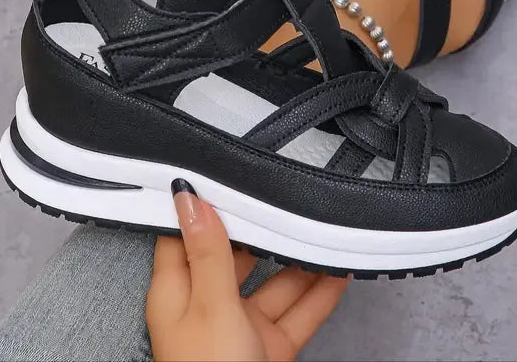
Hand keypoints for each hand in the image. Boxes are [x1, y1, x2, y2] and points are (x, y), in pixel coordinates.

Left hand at [146, 181, 349, 360]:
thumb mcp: (209, 304)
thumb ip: (208, 250)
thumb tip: (188, 196)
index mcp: (177, 290)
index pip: (185, 234)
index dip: (204, 203)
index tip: (226, 171)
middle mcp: (207, 303)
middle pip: (237, 253)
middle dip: (264, 228)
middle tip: (289, 193)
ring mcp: (241, 326)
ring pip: (274, 281)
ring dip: (300, 258)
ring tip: (323, 225)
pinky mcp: (269, 347)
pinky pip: (299, 311)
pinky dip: (320, 292)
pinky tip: (339, 269)